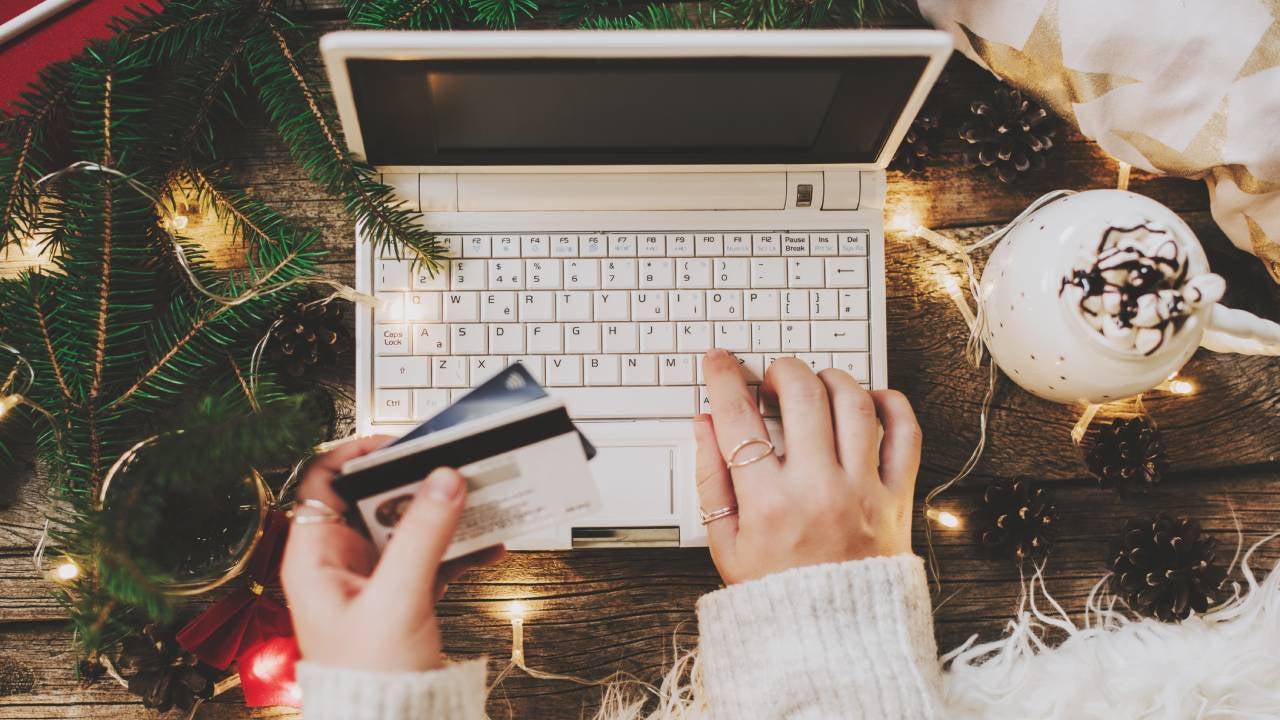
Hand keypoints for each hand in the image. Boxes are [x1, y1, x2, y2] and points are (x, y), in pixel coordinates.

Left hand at [282, 436, 505, 671]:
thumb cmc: (370, 680)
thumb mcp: (397, 599)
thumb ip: (422, 535)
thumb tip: (443, 480)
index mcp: (316, 557)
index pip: (324, 480)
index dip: (358, 454)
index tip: (401, 444)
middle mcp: (341, 562)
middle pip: (376, 499)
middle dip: (416, 481)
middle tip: (450, 467)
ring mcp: (374, 578)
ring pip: (409, 524)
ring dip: (444, 512)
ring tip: (478, 499)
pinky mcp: (403, 595)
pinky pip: (432, 554)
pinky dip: (460, 547)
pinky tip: (489, 544)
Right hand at [695, 350, 920, 584]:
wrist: (835, 642)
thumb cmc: (778, 594)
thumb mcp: (725, 544)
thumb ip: (711, 479)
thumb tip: (705, 426)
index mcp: (768, 504)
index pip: (739, 418)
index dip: (723, 379)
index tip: (719, 362)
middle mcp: (818, 490)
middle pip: (802, 394)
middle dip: (782, 370)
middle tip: (772, 378)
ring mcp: (862, 490)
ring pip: (854, 402)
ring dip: (831, 379)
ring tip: (816, 387)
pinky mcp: (897, 497)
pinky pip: (906, 433)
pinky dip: (891, 404)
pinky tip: (868, 402)